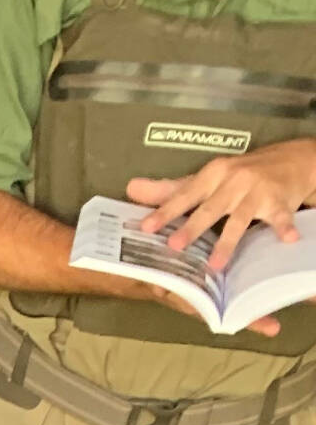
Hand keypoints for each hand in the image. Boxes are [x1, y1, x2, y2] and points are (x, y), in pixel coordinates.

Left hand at [130, 136, 315, 265]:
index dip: (165, 211)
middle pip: (209, 208)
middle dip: (192, 227)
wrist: (291, 159)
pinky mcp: (279, 200)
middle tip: (174, 246)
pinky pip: (280, 216)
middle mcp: (233, 181)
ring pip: (240, 218)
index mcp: (212, 175)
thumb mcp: (205, 178)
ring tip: (216, 265)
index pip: (184, 195)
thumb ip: (169, 189)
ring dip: (228, 241)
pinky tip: (287, 239)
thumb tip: (131, 189)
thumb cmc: (240, 174)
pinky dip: (284, 227)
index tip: (145, 228)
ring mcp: (257, 191)